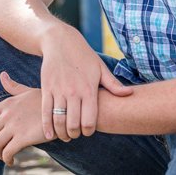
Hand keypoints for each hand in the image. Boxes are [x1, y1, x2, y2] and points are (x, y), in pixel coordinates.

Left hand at [0, 72, 48, 165]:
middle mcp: (7, 114)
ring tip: (5, 157)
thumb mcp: (27, 91)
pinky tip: (12, 160)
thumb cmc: (46, 101)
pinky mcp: (23, 138)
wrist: (62, 111)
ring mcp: (14, 126)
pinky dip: (6, 159)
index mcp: (7, 103)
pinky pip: (7, 152)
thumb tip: (2, 75)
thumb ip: (13, 86)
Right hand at [40, 26, 132, 141]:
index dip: (89, 131)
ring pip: (59, 120)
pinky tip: (50, 135)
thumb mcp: (100, 67)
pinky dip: (47, 126)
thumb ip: (113, 84)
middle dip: (75, 134)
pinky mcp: (46, 88)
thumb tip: (130, 94)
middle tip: (76, 134)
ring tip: (65, 135)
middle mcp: (73, 92)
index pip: (89, 120)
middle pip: (73, 124)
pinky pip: (45, 112)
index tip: (88, 131)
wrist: (59, 41)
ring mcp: (58, 91)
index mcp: (89, 89)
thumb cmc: (83, 55)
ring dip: (62, 133)